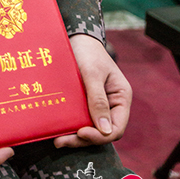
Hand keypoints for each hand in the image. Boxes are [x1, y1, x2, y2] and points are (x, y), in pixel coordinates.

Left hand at [54, 34, 131, 148]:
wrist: (75, 37)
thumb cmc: (87, 52)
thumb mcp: (92, 74)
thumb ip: (98, 100)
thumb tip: (104, 131)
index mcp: (121, 98)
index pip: (116, 128)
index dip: (100, 135)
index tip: (81, 133)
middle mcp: (112, 105)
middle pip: (101, 132)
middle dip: (83, 139)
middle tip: (61, 141)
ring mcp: (98, 105)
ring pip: (89, 128)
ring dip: (74, 136)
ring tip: (57, 139)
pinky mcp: (83, 103)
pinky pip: (80, 119)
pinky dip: (70, 125)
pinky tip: (57, 128)